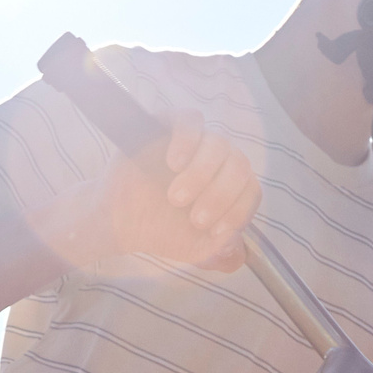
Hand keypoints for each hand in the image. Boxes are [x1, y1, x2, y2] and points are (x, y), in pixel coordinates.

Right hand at [86, 109, 260, 271]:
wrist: (121, 222)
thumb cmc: (162, 230)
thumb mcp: (196, 250)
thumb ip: (221, 251)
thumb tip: (238, 252)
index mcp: (231, 187)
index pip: (251, 190)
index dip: (238, 211)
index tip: (214, 230)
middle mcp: (219, 160)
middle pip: (239, 166)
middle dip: (220, 196)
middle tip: (194, 217)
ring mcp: (197, 141)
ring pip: (218, 144)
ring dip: (202, 174)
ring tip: (176, 198)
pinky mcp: (171, 124)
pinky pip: (191, 120)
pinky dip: (188, 141)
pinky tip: (173, 163)